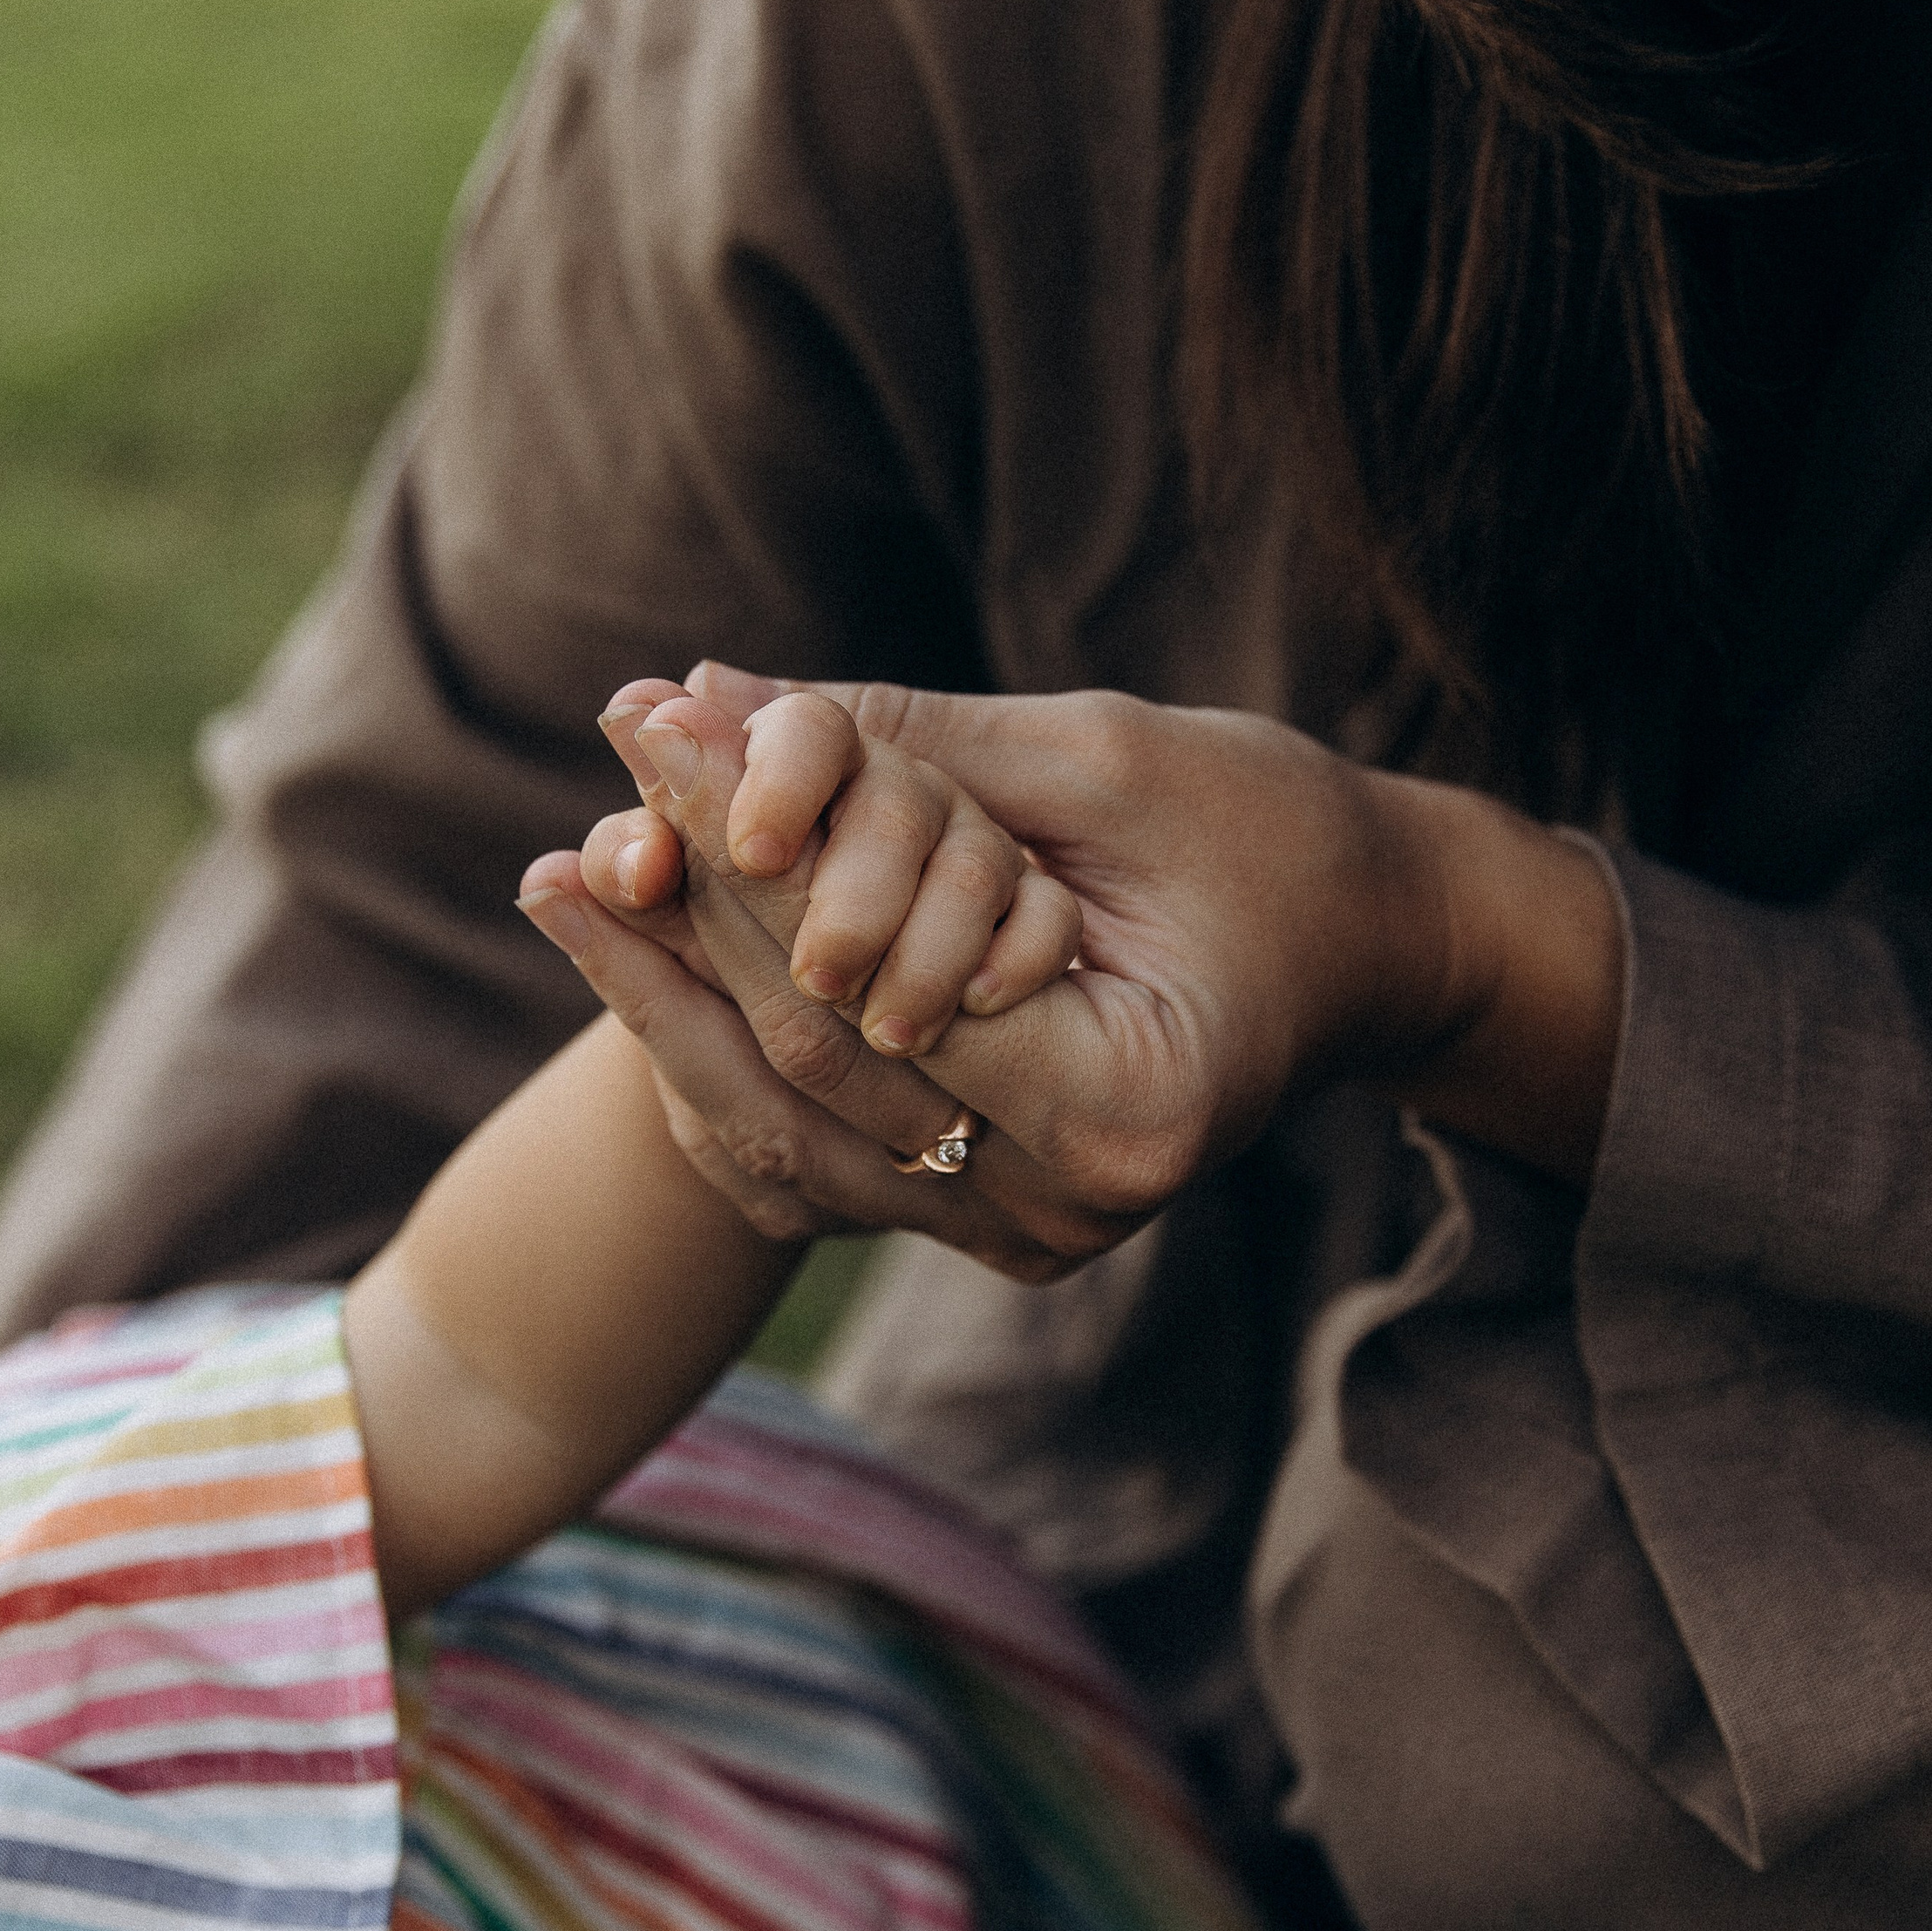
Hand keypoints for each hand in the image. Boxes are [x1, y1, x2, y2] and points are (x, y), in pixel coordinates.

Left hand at [522, 672, 1624, 1280]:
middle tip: (587, 800)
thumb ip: (897, 741)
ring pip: (780, 1134)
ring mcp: (1020, 1235)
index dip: (739, 858)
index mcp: (1123, 1109)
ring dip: (663, 999)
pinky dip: (721, 1055)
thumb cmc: (1270, 830)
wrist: (1370, 945)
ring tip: (562, 880)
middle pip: (807, 1066)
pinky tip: (635, 963)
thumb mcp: (1094, 757)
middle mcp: (1064, 1209)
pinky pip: (813, 1156)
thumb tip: (693, 695)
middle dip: (685, 917)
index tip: (647, 732)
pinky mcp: (985, 1219)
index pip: (868, 992)